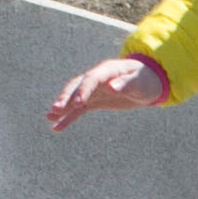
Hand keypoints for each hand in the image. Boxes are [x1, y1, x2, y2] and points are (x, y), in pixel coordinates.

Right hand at [45, 55, 167, 131]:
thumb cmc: (146, 80)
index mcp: (108, 70)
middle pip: (77, 85)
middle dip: (66, 97)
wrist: (148, 83)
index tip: (78, 103)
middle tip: (56, 109)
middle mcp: (97, 78)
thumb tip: (111, 86)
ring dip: (63, 106)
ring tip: (49, 117)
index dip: (84, 89)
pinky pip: (78, 110)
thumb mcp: (140, 83)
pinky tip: (56, 128)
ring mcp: (94, 90)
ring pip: (74, 97)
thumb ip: (127, 83)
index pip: (92, 78)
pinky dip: (68, 118)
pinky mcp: (94, 101)